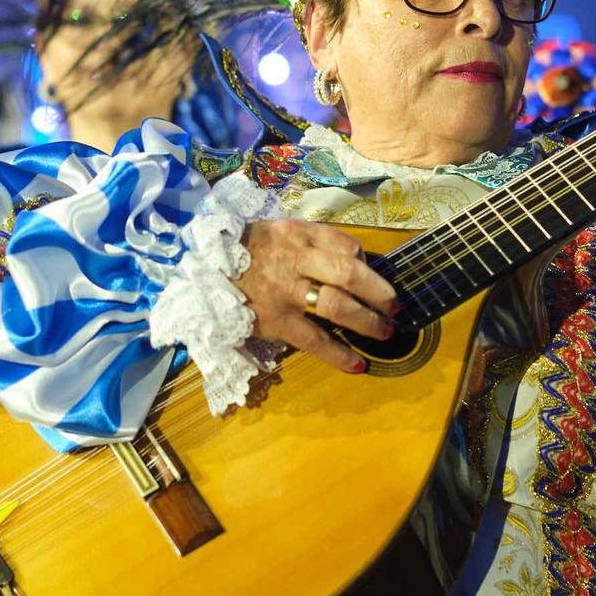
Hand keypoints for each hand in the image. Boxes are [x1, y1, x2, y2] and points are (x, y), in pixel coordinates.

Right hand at [236, 220, 396, 373]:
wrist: (199, 268)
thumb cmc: (245, 250)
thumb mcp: (278, 230)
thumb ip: (312, 241)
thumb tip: (354, 260)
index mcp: (298, 234)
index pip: (346, 246)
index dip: (365, 262)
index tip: (371, 275)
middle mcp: (295, 260)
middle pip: (350, 274)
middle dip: (380, 292)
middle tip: (396, 306)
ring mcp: (285, 293)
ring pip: (337, 307)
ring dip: (368, 321)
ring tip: (385, 331)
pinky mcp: (275, 322)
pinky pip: (314, 341)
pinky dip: (339, 355)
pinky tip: (358, 365)